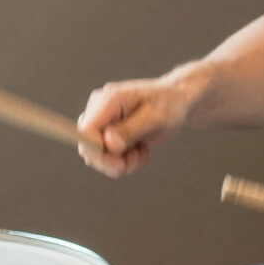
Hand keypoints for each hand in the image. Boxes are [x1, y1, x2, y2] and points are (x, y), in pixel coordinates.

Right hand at [77, 77, 195, 177]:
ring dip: (121, 163)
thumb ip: (131, 130)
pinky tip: (141, 150)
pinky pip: (107, 157)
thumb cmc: (169, 103)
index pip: (86, 131)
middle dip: (112, 162)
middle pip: (88, 148)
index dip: (98, 153)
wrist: (177, 101)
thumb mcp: (156, 116)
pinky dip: (125, 161)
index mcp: (108, 100)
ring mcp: (102, 122)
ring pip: (97, 157)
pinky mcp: (107, 133)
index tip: (121, 164)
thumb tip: (109, 144)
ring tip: (142, 152)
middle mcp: (99, 110)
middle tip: (136, 160)